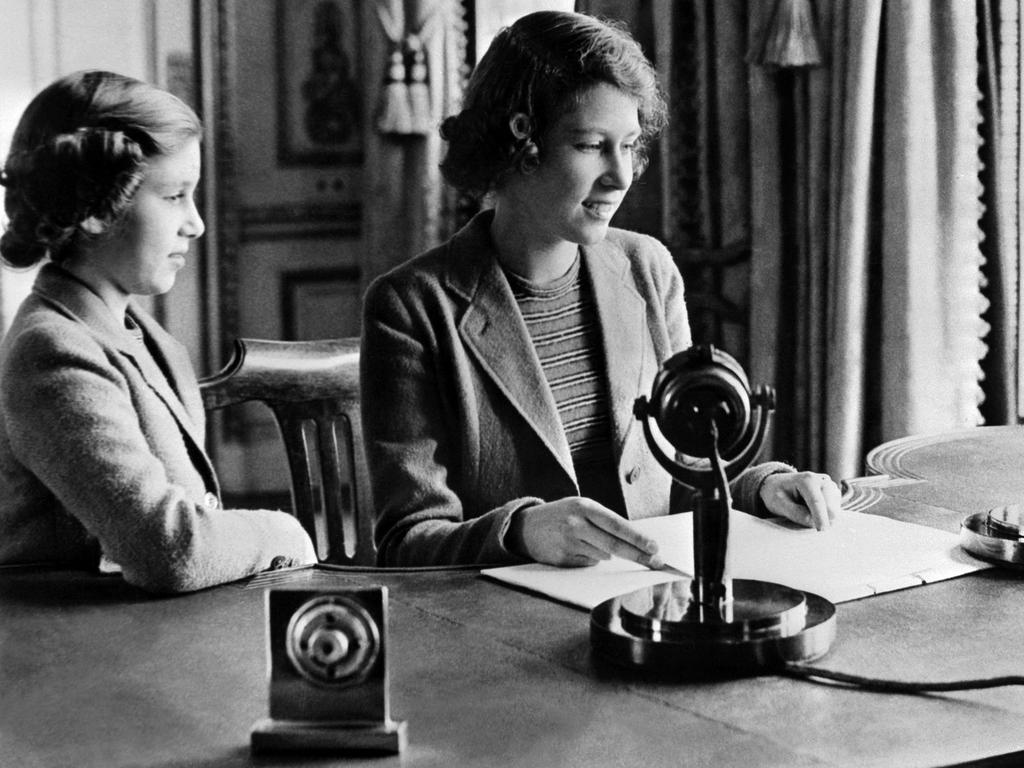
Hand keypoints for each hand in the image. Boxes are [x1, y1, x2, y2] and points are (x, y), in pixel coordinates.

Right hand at [508, 496, 661, 568]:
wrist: (526, 526)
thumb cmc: (561, 516)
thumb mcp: (581, 508)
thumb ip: (604, 521)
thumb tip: (635, 541)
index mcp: (584, 507)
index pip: (617, 525)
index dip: (638, 538)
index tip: (655, 547)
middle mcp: (576, 524)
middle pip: (614, 544)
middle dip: (638, 555)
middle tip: (656, 562)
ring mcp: (568, 543)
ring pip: (602, 556)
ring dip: (606, 554)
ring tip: (588, 542)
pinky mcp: (563, 560)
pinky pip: (588, 564)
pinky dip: (590, 559)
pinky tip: (576, 549)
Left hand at [759, 471, 840, 529]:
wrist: (780, 484)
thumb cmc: (777, 493)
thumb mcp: (778, 503)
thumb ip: (795, 513)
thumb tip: (813, 522)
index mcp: (808, 480)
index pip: (817, 502)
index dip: (820, 517)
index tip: (822, 531)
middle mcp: (823, 481)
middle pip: (831, 508)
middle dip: (821, 519)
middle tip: (803, 518)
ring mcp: (831, 487)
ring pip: (834, 512)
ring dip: (823, 518)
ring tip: (805, 510)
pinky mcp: (834, 495)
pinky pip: (834, 513)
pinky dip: (824, 516)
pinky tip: (812, 510)